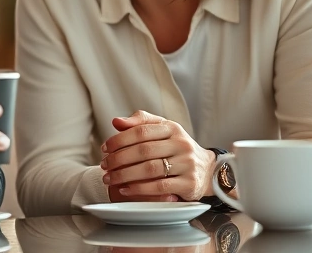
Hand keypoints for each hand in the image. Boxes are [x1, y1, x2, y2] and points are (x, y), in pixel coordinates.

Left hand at [100, 110, 215, 200]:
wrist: (207, 170)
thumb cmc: (177, 149)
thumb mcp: (162, 130)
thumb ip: (140, 123)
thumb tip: (116, 122)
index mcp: (172, 128)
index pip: (141, 130)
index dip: (120, 139)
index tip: (105, 148)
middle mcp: (181, 144)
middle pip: (143, 150)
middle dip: (119, 159)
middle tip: (104, 165)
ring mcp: (187, 164)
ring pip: (150, 169)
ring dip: (125, 175)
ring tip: (110, 179)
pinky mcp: (189, 184)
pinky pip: (160, 187)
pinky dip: (139, 189)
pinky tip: (125, 189)